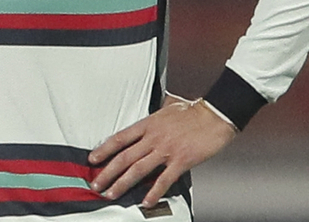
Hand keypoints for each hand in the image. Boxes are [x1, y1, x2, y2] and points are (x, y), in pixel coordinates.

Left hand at [88, 93, 235, 208]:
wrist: (214, 115)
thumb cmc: (192, 110)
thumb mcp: (167, 106)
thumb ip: (155, 115)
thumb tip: (148, 117)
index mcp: (149, 123)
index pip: (120, 138)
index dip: (104, 149)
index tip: (93, 159)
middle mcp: (154, 137)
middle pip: (125, 156)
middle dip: (107, 172)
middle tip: (96, 184)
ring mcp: (166, 150)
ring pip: (138, 169)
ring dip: (122, 183)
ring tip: (111, 194)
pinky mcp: (181, 161)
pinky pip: (163, 180)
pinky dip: (153, 192)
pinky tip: (145, 202)